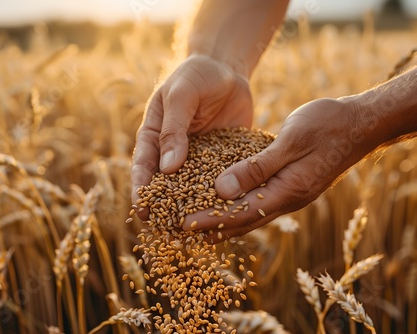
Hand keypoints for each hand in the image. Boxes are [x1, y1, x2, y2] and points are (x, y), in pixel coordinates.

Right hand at [131, 55, 252, 216]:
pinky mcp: (221, 159)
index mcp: (154, 136)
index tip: (142, 212)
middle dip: (165, 207)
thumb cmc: (196, 76)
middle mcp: (172, 152)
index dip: (141, 190)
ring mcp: (197, 158)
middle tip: (167, 232)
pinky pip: (219, 179)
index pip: (143, 167)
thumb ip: (174, 129)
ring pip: (192, 188)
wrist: (226, 68)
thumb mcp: (181, 96)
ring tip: (198, 231)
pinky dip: (221, 195)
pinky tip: (228, 211)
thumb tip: (167, 168)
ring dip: (194, 208)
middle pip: (166, 185)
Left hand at [183, 98, 379, 240]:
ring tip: (200, 222)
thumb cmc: (327, 126)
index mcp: (287, 191)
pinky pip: (260, 199)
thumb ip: (257, 167)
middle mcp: (288, 198)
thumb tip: (222, 190)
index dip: (211, 219)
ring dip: (225, 218)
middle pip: (244, 220)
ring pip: (252, 213)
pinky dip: (239, 203)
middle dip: (214, 225)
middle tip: (184, 230)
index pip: (241, 213)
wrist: (360, 123)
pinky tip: (227, 198)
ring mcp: (291, 193)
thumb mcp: (291, 142)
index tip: (184, 224)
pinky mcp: (291, 184)